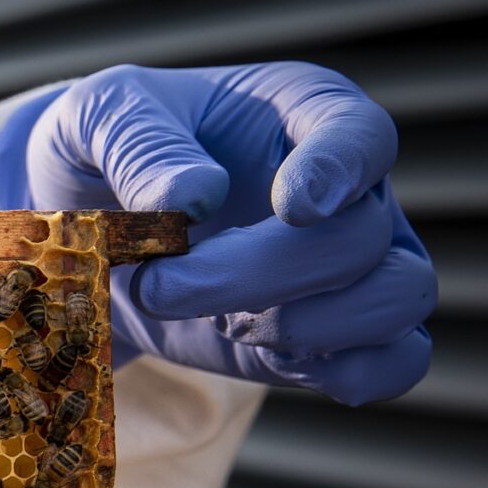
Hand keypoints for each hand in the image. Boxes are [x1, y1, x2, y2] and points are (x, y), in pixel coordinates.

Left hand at [0, 63, 433, 404]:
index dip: (338, 173)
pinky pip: (394, 362)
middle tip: (160, 285)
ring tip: (221, 322)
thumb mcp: (96, 117)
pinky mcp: (333, 333)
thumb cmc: (107, 152)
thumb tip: (196, 195)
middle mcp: (348, 187)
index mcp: (304, 113)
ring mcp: (351, 264)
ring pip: (398, 299)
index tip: (292, 208)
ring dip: (307, 327)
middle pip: (360, 239)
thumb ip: (138, 144)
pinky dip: (344, 374)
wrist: (88, 226)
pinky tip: (266, 355)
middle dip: (256, 276)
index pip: (359, 134)